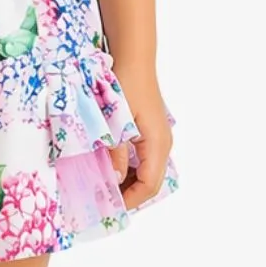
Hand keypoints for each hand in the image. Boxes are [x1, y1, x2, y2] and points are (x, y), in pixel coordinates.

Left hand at [105, 76, 172, 210]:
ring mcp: (157, 138)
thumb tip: (113, 179)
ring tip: (103, 188)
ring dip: (127, 182)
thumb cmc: (125, 85)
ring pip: (146, 172)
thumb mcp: (115, 122)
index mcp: (157, 144)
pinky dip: (128, 168)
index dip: (131, 200)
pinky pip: (142, 159)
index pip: (149, 185)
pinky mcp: (150, 131)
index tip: (109, 208)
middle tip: (104, 202)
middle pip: (150, 182)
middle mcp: (162, 144)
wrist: (133, 58)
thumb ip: (114, 152)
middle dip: (129, 195)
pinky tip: (109, 168)